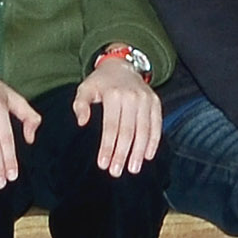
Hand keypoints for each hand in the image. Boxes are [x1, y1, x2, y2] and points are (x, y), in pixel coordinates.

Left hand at [70, 56, 162, 178]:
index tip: (102, 164)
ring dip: (139, 152)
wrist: (122, 66)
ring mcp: (146, 100)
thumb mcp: (84, 88)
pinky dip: (153, 142)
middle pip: (128, 132)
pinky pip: (157, 126)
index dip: (107, 147)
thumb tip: (82, 122)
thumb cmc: (100, 82)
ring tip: (133, 169)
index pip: (111, 127)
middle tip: (116, 172)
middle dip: (122, 154)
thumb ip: (80, 105)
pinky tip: (147, 156)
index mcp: (113, 95)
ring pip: (144, 131)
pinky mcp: (156, 103)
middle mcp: (132, 98)